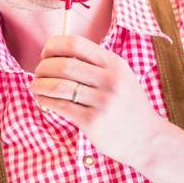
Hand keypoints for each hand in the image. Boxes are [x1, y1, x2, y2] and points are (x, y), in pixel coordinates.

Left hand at [31, 35, 170, 166]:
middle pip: (64, 65)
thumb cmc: (127, 105)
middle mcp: (110, 80)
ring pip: (59, 86)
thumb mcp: (120, 77)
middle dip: (43, 67)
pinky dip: (46, 100)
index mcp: (115, 64)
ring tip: (35, 86)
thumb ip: (95, 64)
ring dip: (40, 85)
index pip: (76, 44)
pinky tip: (43, 100)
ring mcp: (103, 101)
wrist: (147, 138)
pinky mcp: (93, 121)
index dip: (54, 46)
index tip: (46, 53)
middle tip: (38, 73)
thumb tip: (56, 54)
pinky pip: (61, 106)